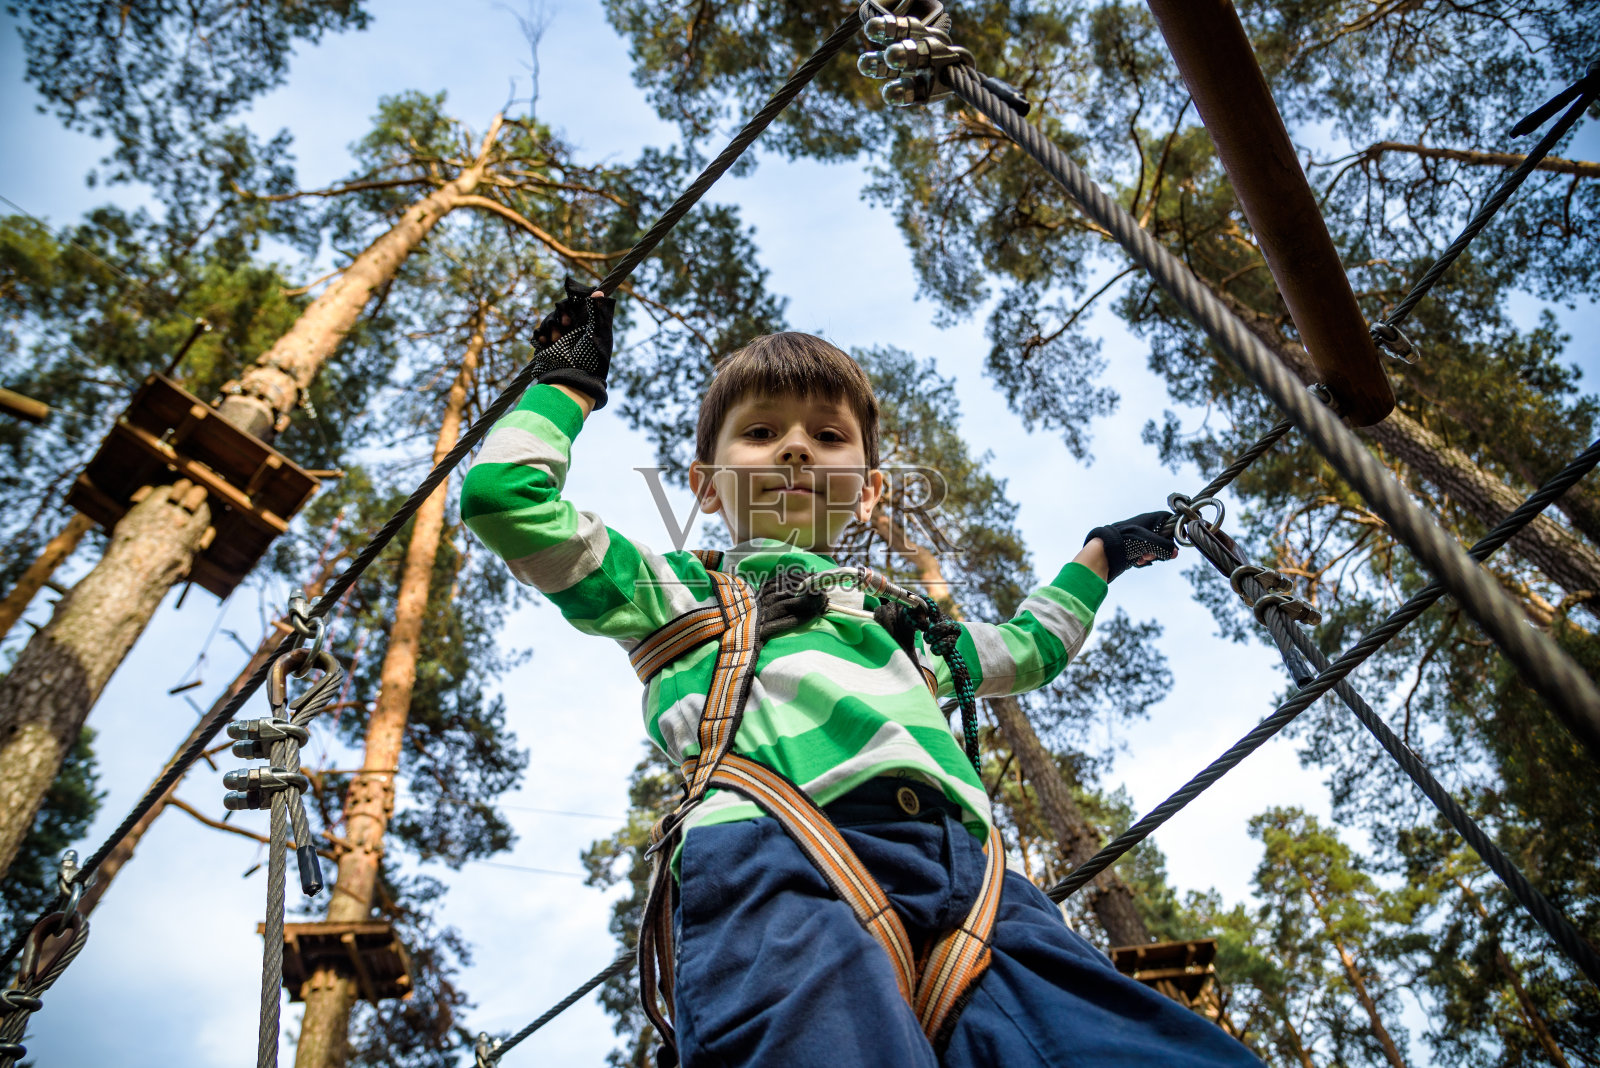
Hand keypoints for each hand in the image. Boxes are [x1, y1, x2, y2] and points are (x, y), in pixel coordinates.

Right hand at [532, 278, 614, 409]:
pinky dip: (540, 334)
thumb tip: (599, 291)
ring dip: (551, 326)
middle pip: (561, 310)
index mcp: (588, 326)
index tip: (572, 308)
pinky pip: (539, 332)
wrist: (570, 381)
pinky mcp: (546, 345)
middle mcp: (574, 330)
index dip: (573, 303)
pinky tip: (544, 340)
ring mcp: (559, 338)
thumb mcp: (597, 333)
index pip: (578, 305)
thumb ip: (598, 311)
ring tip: (555, 339)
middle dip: (561, 315)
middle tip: (566, 324)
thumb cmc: (590, 359)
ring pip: (550, 319)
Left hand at [1083, 510, 1178, 581]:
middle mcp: (1147, 526)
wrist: (1104, 549)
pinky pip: (1145, 553)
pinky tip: (1137, 560)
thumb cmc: (1126, 540)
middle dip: (1160, 548)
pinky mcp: (1134, 547)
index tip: (1173, 542)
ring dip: (1152, 555)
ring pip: (1155, 547)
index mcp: (1151, 519)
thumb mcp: (1149, 542)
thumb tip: (1176, 553)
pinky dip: (1143, 558)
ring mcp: (1140, 537)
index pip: (1171, 520)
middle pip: (1164, 538)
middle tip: (1152, 553)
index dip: (1174, 531)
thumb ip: (1165, 547)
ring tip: (1142, 557)